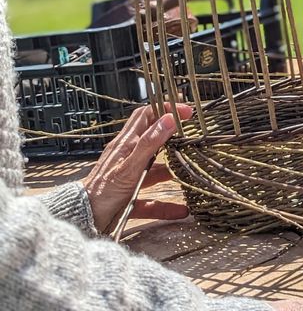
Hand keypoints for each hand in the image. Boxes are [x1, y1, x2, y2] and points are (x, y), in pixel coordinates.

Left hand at [83, 104, 193, 232]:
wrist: (83, 221)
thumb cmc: (101, 193)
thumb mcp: (129, 167)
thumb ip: (149, 144)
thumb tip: (168, 119)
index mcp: (126, 144)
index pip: (146, 115)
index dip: (166, 109)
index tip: (186, 113)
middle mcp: (129, 156)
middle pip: (154, 139)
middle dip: (174, 136)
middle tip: (193, 136)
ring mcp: (130, 176)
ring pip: (156, 169)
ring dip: (172, 171)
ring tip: (191, 171)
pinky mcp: (130, 196)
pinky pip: (152, 199)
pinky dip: (166, 205)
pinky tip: (181, 210)